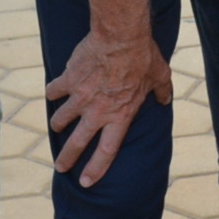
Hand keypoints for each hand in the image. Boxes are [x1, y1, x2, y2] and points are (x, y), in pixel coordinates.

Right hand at [46, 31, 172, 188]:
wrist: (120, 36)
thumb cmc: (143, 56)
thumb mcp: (160, 76)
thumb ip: (161, 92)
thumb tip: (165, 99)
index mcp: (120, 116)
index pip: (106, 152)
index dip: (95, 169)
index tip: (86, 182)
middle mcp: (97, 112)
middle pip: (77, 143)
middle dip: (67, 158)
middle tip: (60, 167)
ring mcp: (80, 97)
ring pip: (61, 119)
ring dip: (58, 125)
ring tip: (56, 127)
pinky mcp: (68, 79)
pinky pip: (54, 91)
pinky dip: (53, 93)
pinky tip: (52, 94)